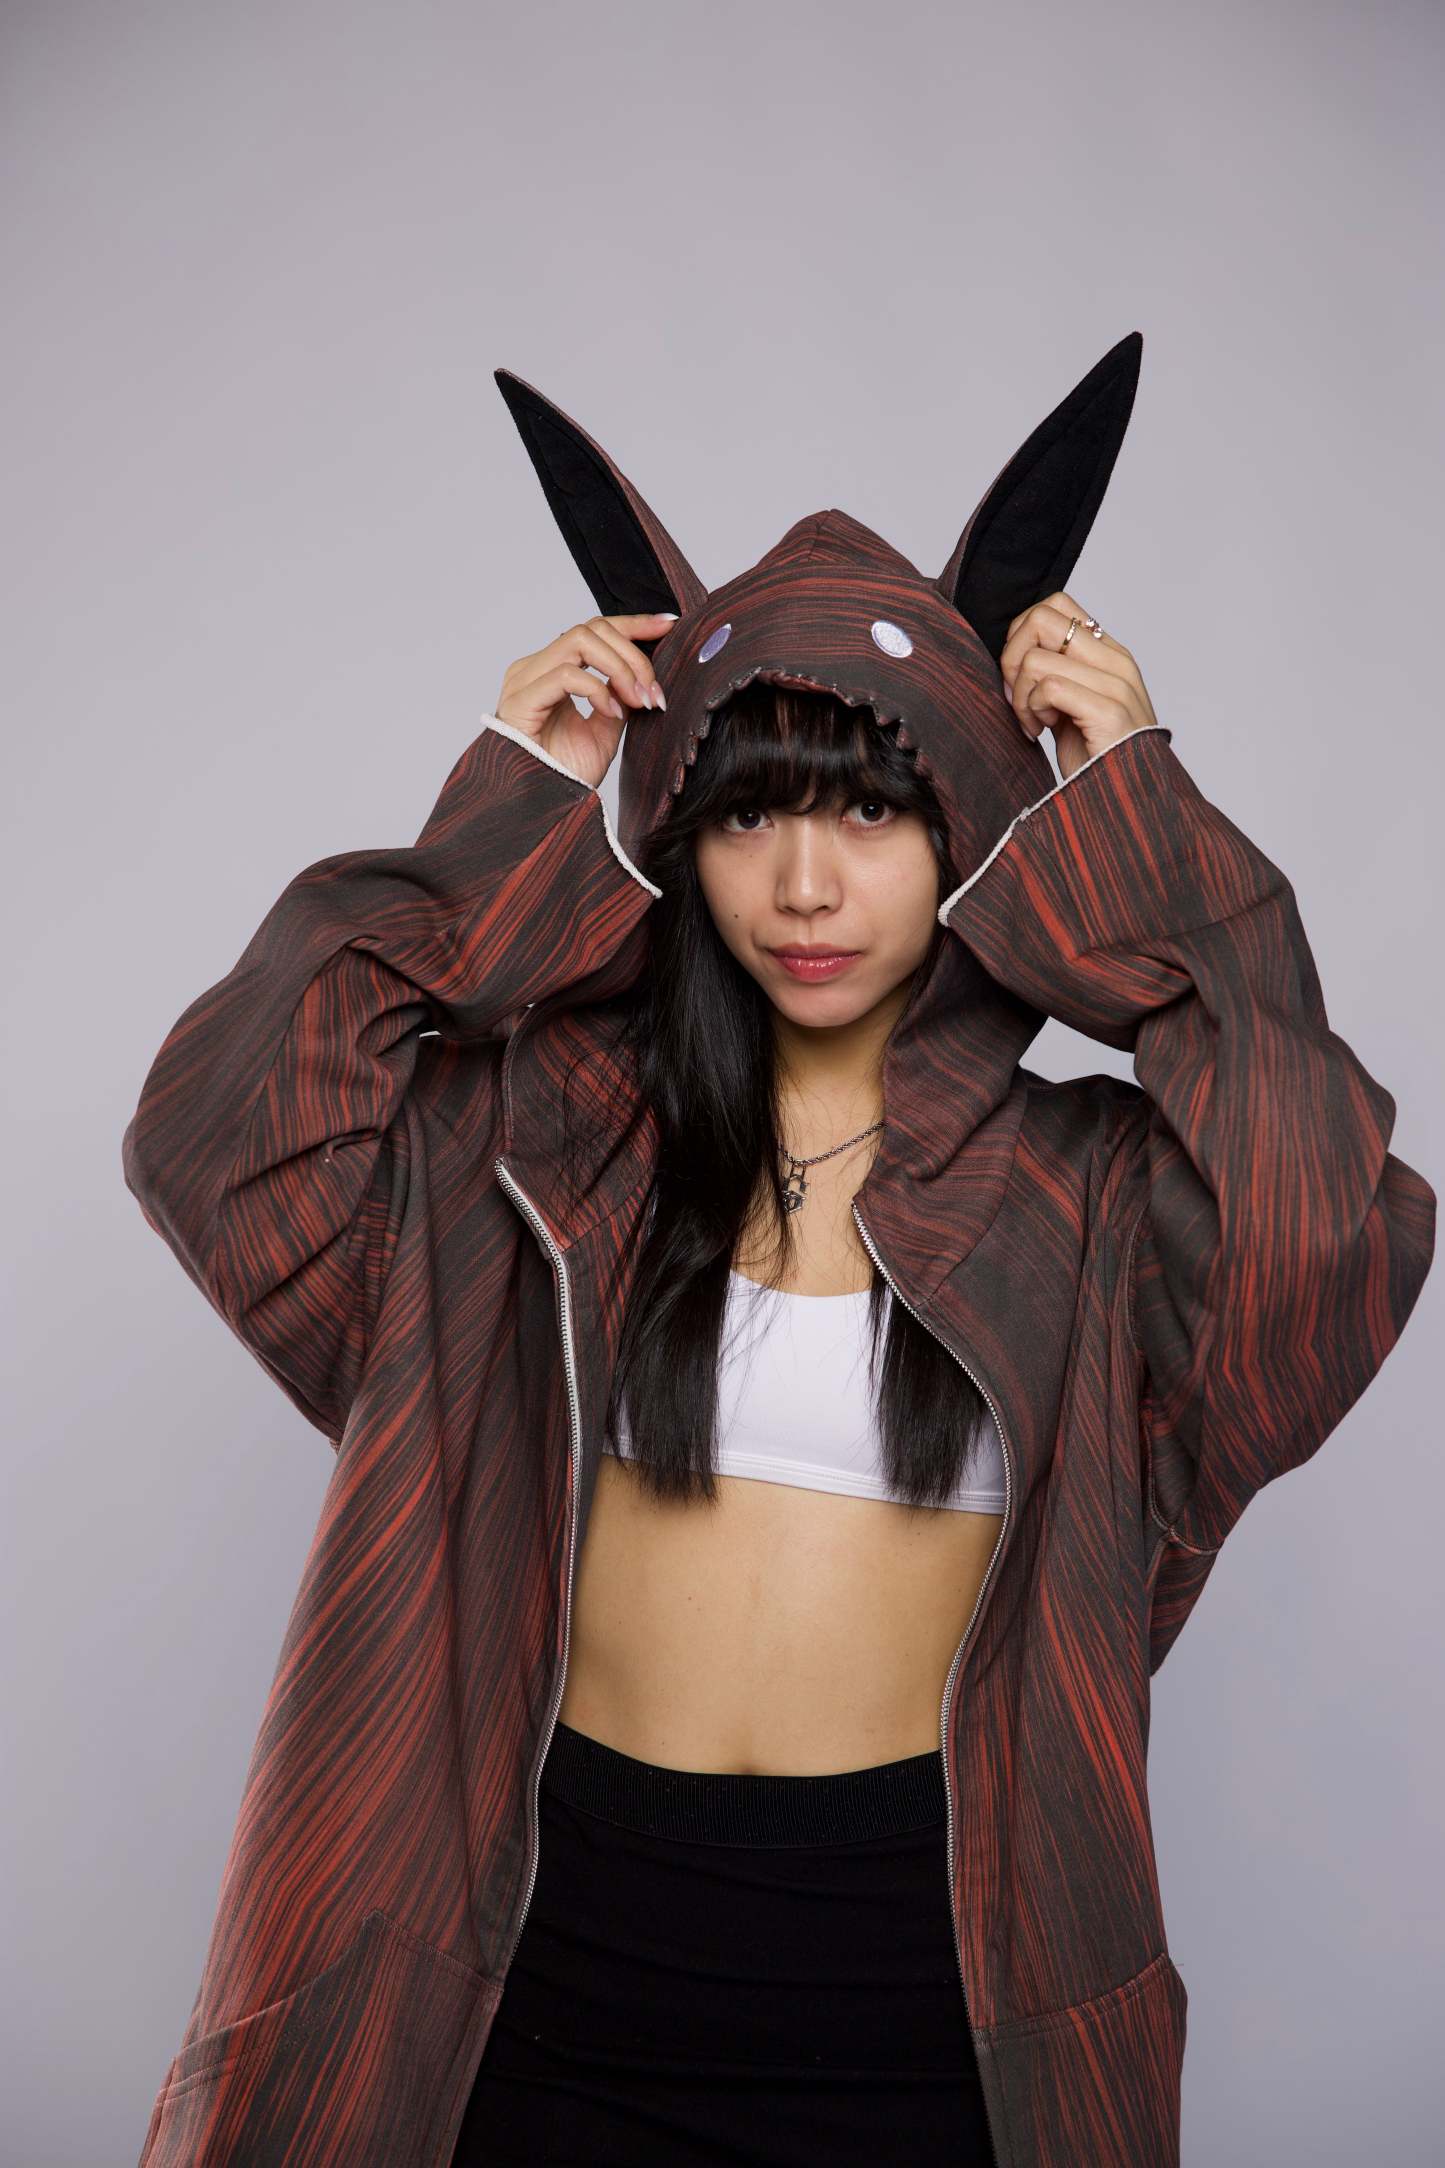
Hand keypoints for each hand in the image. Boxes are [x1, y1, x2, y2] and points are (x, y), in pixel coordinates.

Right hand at [496, 612, 676, 789]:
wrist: (544, 808)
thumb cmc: (566, 774)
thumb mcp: (605, 729)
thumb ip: (619, 696)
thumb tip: (642, 676)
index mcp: (550, 671)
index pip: (594, 631)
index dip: (632, 624)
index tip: (667, 627)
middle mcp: (534, 668)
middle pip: (592, 629)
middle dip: (634, 654)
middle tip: (654, 692)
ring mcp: (524, 680)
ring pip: (581, 640)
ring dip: (620, 668)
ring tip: (639, 701)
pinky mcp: (521, 699)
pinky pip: (568, 674)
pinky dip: (599, 690)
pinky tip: (613, 713)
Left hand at [999, 592, 1157, 781]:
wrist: (1124, 802)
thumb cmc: (1094, 760)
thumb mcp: (1070, 706)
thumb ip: (1054, 674)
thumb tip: (1011, 654)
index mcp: (1108, 654)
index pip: (1056, 605)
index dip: (1022, 634)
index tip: (1020, 676)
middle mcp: (1115, 661)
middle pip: (1040, 619)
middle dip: (1011, 658)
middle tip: (1018, 697)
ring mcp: (1116, 684)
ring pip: (1035, 658)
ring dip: (1020, 696)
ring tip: (1035, 722)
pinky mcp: (1109, 710)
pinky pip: (1048, 686)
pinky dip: (1031, 711)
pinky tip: (1042, 732)